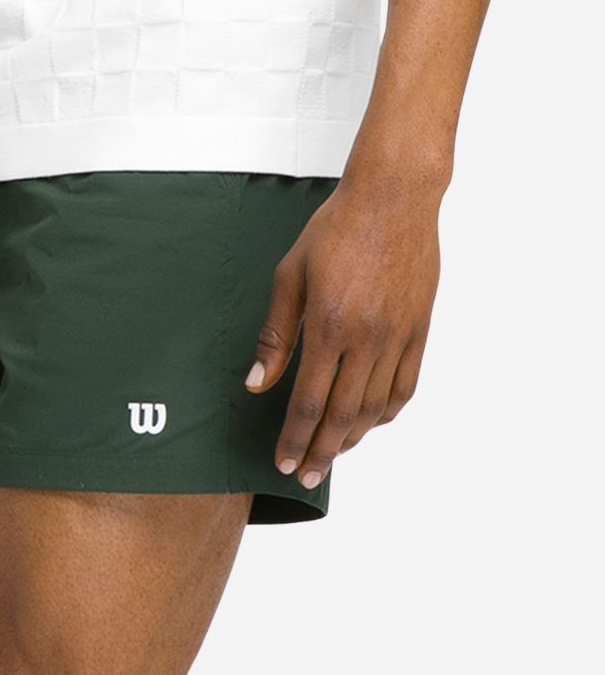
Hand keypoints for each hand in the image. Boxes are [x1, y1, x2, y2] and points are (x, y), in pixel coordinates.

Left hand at [244, 176, 441, 489]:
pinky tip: (370, 421)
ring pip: (376, 407)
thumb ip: (275, 334)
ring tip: (332, 454)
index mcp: (329, 325)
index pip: (308, 401)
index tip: (283, 462)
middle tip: (307, 476)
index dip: (294, 438)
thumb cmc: (334, 229)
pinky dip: (387, 412)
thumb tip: (255, 384)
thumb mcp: (289, 274)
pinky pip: (406, 385)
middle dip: (321, 452)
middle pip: (343, 415)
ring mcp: (399, 336)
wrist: (393, 198)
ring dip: (353, 438)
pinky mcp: (419, 329)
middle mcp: (368, 338)